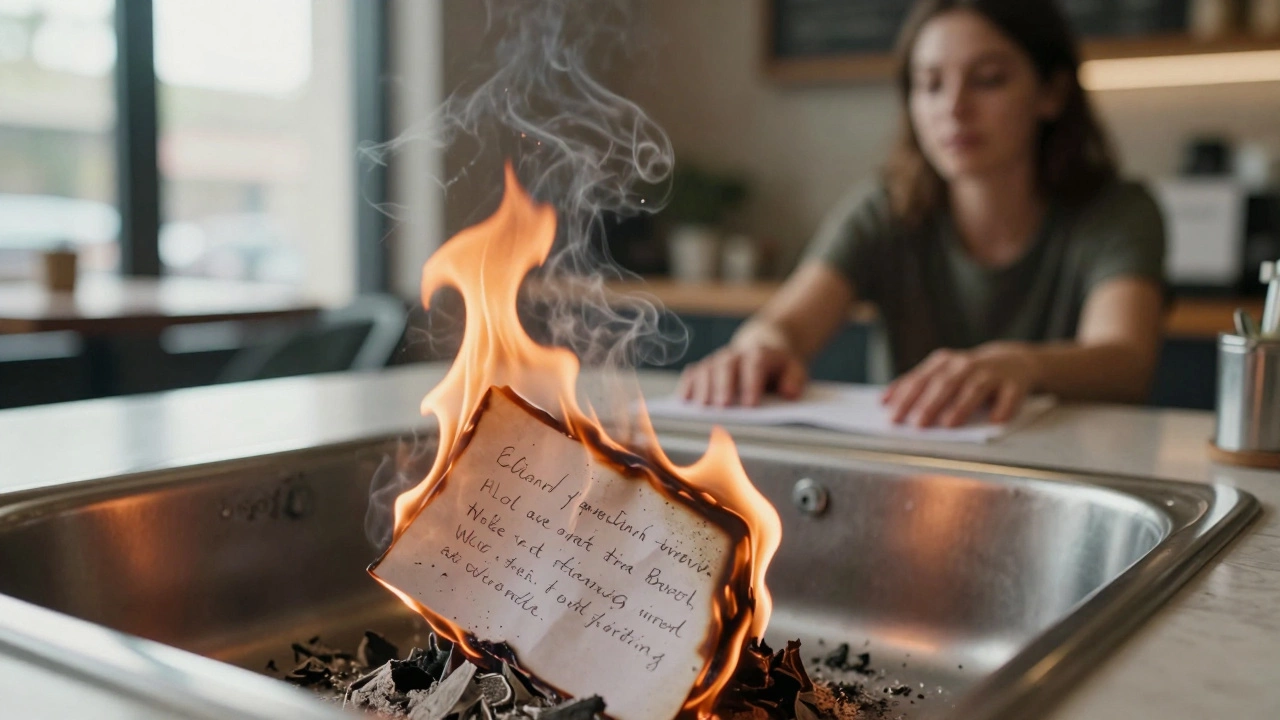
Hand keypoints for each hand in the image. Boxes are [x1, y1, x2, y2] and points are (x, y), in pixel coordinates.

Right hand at [678, 333, 807, 407]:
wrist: (764, 345)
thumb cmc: (778, 366)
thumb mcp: (795, 369)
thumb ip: (794, 379)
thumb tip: (788, 392)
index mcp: (759, 354)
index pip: (754, 366)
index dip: (751, 384)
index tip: (750, 404)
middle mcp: (735, 355)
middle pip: (726, 367)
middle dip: (723, 386)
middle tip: (722, 405)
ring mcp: (718, 360)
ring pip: (707, 369)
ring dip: (703, 387)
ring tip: (702, 406)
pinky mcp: (705, 368)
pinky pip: (693, 374)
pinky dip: (687, 385)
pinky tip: (684, 400)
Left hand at [881, 342, 1039, 426]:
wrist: (1014, 361)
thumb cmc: (969, 373)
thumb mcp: (942, 373)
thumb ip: (916, 385)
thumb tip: (884, 402)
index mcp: (944, 362)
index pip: (921, 379)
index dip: (906, 397)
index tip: (892, 416)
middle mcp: (966, 364)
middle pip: (945, 383)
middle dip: (929, 403)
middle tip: (917, 424)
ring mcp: (991, 373)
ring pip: (974, 388)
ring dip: (961, 406)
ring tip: (948, 424)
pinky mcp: (1014, 383)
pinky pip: (1009, 395)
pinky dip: (1003, 407)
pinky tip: (995, 420)